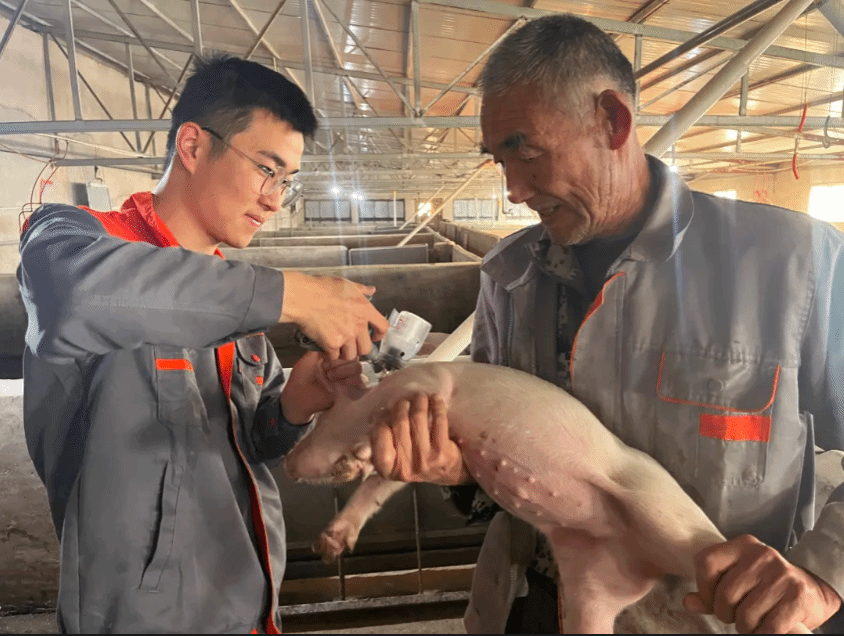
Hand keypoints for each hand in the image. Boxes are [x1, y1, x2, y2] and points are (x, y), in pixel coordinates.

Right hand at [280, 272, 389, 359]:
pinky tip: (324, 347)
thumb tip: (371, 290)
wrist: (303, 297)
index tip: (374, 337)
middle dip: (359, 349)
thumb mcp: (346, 283)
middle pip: (366, 348)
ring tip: (337, 347)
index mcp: (365, 309)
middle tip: (351, 345)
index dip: (380, 335)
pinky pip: (334, 356)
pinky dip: (329, 354)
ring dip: (344, 353)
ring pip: (350, 355)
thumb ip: (361, 289)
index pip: (383, 327)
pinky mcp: (331, 344)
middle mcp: (358, 325)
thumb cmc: (322, 287)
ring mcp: (345, 336)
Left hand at [280, 352, 365, 423]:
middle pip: (353, 356)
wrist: (297, 399)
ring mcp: (346, 378)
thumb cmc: (300, 380)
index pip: (345, 347)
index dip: (338, 350)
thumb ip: (321, 348)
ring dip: (345, 371)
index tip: (325, 357)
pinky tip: (343, 383)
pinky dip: (355, 381)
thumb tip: (334, 340)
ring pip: (358, 368)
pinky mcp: (350, 390)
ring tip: (331, 377)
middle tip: (326, 369)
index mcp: (332, 358)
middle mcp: (341, 367)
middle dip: (340, 361)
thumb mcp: (308, 358)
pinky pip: (362, 382)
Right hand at [369, 393, 472, 485]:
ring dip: (419, 402)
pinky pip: (439, 421)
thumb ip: (384, 440)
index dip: (380, 422)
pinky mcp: (443, 453)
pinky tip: (435, 399)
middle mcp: (406, 467)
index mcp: (389, 469)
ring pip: (418, 419)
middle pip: (400, 425)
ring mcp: (425, 460)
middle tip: (404, 401)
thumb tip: (378, 414)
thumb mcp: (395, 458)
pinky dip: (437, 406)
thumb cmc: (416, 461)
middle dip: (401, 407)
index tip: (384, 414)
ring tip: (419, 397)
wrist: (447, 474)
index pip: (379, 439)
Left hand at [684, 533, 841, 632]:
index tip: (712, 601)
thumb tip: (688, 602)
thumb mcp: (738, 579)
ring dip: (745, 627)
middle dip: (726, 613)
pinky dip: (762, 634)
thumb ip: (711, 590)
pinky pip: (769, 627)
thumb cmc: (766, 586)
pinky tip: (766, 628)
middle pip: (725, 594)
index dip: (704, 588)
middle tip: (736, 615)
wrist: (812, 590)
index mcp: (742, 545)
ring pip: (746, 614)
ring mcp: (781, 574)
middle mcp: (761, 554)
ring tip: (752, 622)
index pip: (706, 562)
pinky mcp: (797, 595)